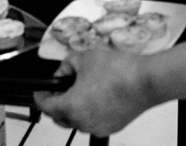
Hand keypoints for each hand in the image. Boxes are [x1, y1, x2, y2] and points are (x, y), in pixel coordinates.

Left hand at [33, 49, 152, 136]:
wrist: (145, 81)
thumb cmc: (118, 71)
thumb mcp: (83, 58)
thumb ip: (66, 65)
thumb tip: (63, 72)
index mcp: (71, 107)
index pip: (46, 107)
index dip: (40, 96)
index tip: (41, 91)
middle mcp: (83, 122)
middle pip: (60, 117)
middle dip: (57, 103)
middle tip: (62, 88)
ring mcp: (98, 127)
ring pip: (78, 121)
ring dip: (75, 108)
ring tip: (83, 89)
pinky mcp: (112, 127)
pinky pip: (94, 122)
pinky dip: (91, 112)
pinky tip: (99, 95)